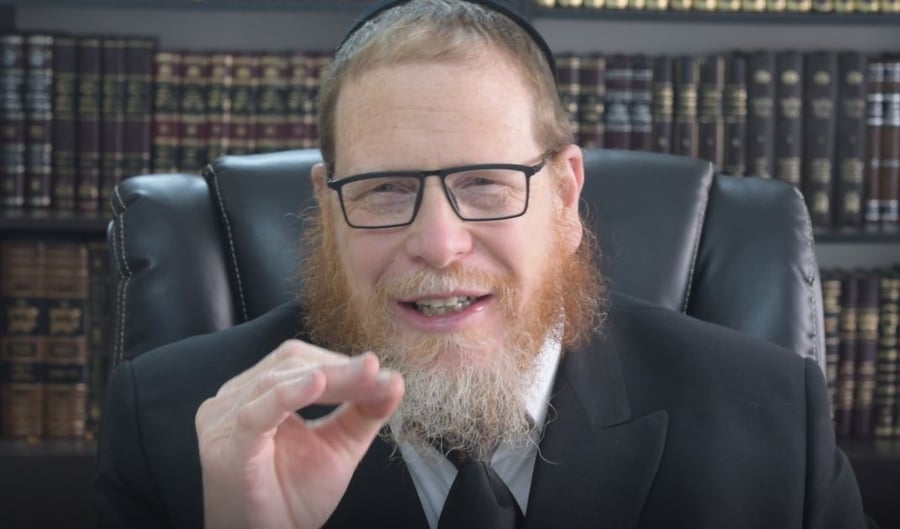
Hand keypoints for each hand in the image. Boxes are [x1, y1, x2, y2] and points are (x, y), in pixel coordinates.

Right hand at [195, 340, 403, 528]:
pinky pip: (257, 413)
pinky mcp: (227, 447)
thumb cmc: (290, 498)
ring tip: (364, 375)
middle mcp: (236, 399)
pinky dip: (289, 394)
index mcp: (259, 393)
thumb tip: (394, 380)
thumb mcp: (339, 446)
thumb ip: (364, 412)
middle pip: (290, 364)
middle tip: (376, 372)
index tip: (381, 371)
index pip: (301, 362)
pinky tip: (318, 382)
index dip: (341, 363)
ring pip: (278, 381)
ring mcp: (225, 421)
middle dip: (338, 368)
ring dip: (329, 377)